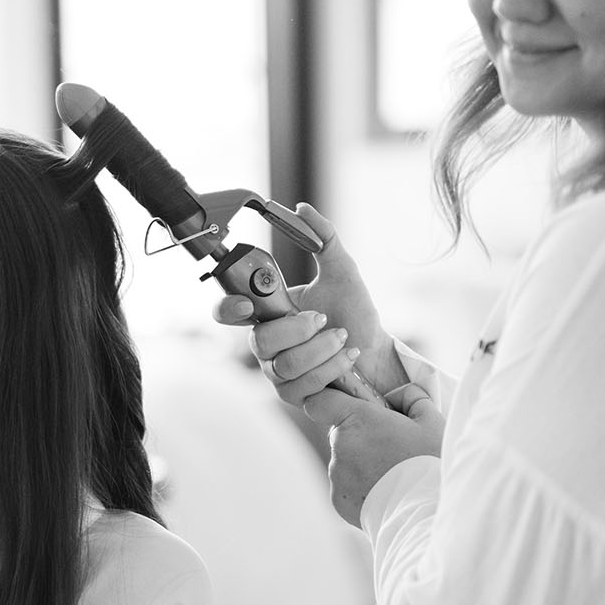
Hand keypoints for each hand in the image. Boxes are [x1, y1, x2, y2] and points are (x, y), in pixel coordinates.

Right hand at [211, 202, 404, 422]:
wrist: (376, 351)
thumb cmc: (354, 313)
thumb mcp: (342, 269)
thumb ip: (322, 237)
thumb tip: (301, 210)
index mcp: (267, 312)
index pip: (228, 312)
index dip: (228, 309)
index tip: (247, 304)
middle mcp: (266, 343)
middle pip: (258, 341)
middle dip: (295, 329)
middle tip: (321, 318)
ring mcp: (277, 371)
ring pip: (282, 365)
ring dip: (320, 349)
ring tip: (342, 337)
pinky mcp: (294, 395)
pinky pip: (300, 386)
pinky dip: (329, 367)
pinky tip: (346, 355)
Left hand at [327, 380, 442, 523]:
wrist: (427, 511)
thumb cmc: (431, 462)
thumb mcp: (431, 421)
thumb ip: (411, 398)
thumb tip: (400, 395)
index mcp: (357, 419)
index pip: (320, 402)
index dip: (331, 403)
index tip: (345, 407)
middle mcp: (339, 445)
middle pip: (340, 433)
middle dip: (360, 437)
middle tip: (390, 448)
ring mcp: (336, 475)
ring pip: (345, 462)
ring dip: (361, 464)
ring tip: (393, 476)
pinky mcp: (337, 500)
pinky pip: (346, 487)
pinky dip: (360, 488)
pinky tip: (386, 493)